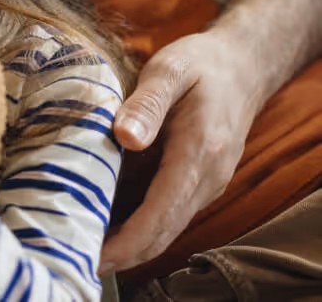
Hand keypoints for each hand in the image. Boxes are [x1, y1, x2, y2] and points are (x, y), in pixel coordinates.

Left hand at [99, 27, 260, 274]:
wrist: (242, 66)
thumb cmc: (200, 63)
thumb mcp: (170, 70)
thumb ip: (146, 103)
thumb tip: (123, 138)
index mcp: (199, 153)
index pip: (163, 212)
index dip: (130, 241)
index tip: (98, 256)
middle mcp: (208, 178)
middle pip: (165, 232)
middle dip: (126, 253)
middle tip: (81, 259)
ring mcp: (207, 182)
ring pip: (169, 227)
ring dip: (133, 244)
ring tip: (88, 248)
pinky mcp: (199, 180)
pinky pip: (171, 213)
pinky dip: (143, 227)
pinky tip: (110, 225)